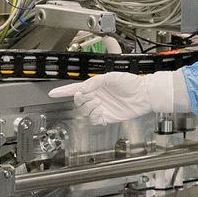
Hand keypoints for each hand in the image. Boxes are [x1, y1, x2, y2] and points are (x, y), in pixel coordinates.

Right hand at [51, 71, 176, 125]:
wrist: (144, 94)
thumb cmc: (132, 83)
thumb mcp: (112, 76)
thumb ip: (96, 82)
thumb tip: (83, 88)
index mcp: (95, 86)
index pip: (75, 89)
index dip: (63, 91)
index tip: (53, 93)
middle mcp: (96, 97)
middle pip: (79, 101)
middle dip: (80, 99)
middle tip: (87, 95)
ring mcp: (101, 107)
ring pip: (85, 111)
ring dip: (89, 106)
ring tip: (98, 102)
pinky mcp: (107, 117)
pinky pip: (94, 119)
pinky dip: (94, 115)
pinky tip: (100, 110)